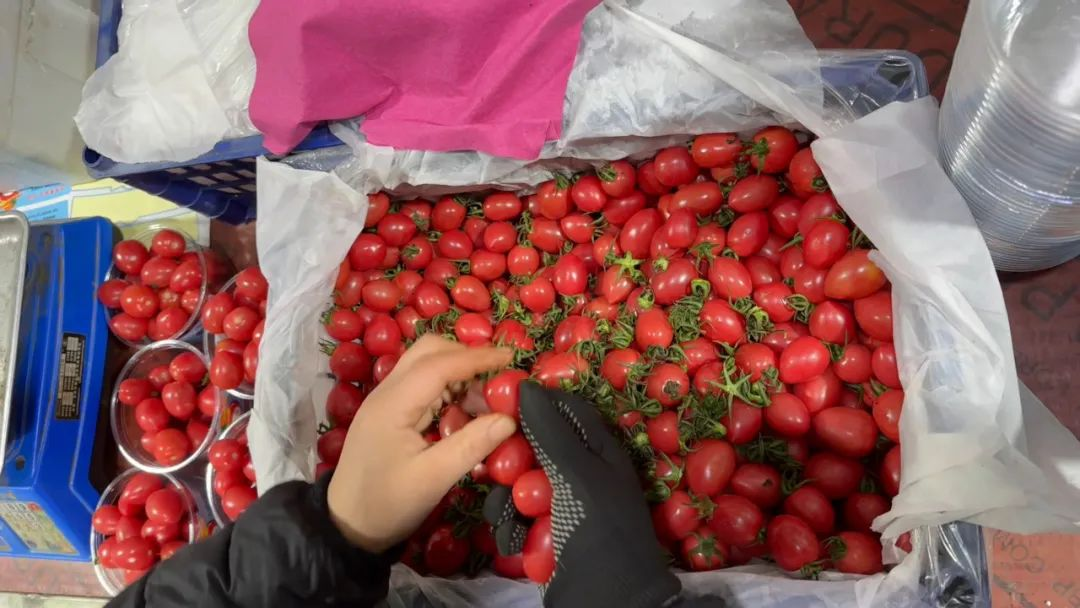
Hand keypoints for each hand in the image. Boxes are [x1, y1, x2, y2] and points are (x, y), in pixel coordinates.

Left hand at [327, 336, 516, 553]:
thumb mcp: (433, 479)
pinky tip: (466, 409)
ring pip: (424, 365)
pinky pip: (421, 385)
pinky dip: (447, 387)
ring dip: (458, 372)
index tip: (510, 358)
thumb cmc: (388, 503)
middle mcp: (386, 392)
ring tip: (487, 399)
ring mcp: (385, 400)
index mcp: (393, 404)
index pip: (438, 364)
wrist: (346, 525)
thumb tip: (509, 419)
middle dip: (466, 356)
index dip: (476, 358)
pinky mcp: (389, 412)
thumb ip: (471, 445)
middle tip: (498, 377)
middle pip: (428, 352)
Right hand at [484, 384, 680, 607]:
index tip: (498, 397)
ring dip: (506, 501)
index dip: (536, 401)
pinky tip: (515, 542)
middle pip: (533, 447)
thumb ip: (550, 430)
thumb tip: (525, 384)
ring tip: (513, 519)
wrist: (607, 601)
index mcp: (600, 451)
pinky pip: (514, 518)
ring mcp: (561, 506)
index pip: (566, 410)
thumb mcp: (578, 473)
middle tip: (499, 469)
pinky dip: (509, 528)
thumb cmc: (598, 529)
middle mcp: (580, 473)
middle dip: (511, 460)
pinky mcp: (543, 536)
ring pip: (516, 484)